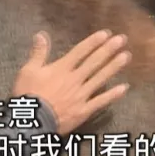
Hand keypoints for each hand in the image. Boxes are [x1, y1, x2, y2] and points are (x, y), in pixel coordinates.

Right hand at [11, 30, 130, 134]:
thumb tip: (41, 34)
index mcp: (61, 69)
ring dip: (114, 67)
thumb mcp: (28, 71)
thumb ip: (38, 53)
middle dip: (108, 49)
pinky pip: (101, 101)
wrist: (33, 121)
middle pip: (94, 62)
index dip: (93, 42)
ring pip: (100, 78)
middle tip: (122, 39)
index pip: (80, 52)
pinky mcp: (84, 110)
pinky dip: (113, 95)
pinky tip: (124, 88)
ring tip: (126, 56)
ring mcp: (82, 95)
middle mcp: (75, 79)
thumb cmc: (28, 95)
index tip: (105, 34)